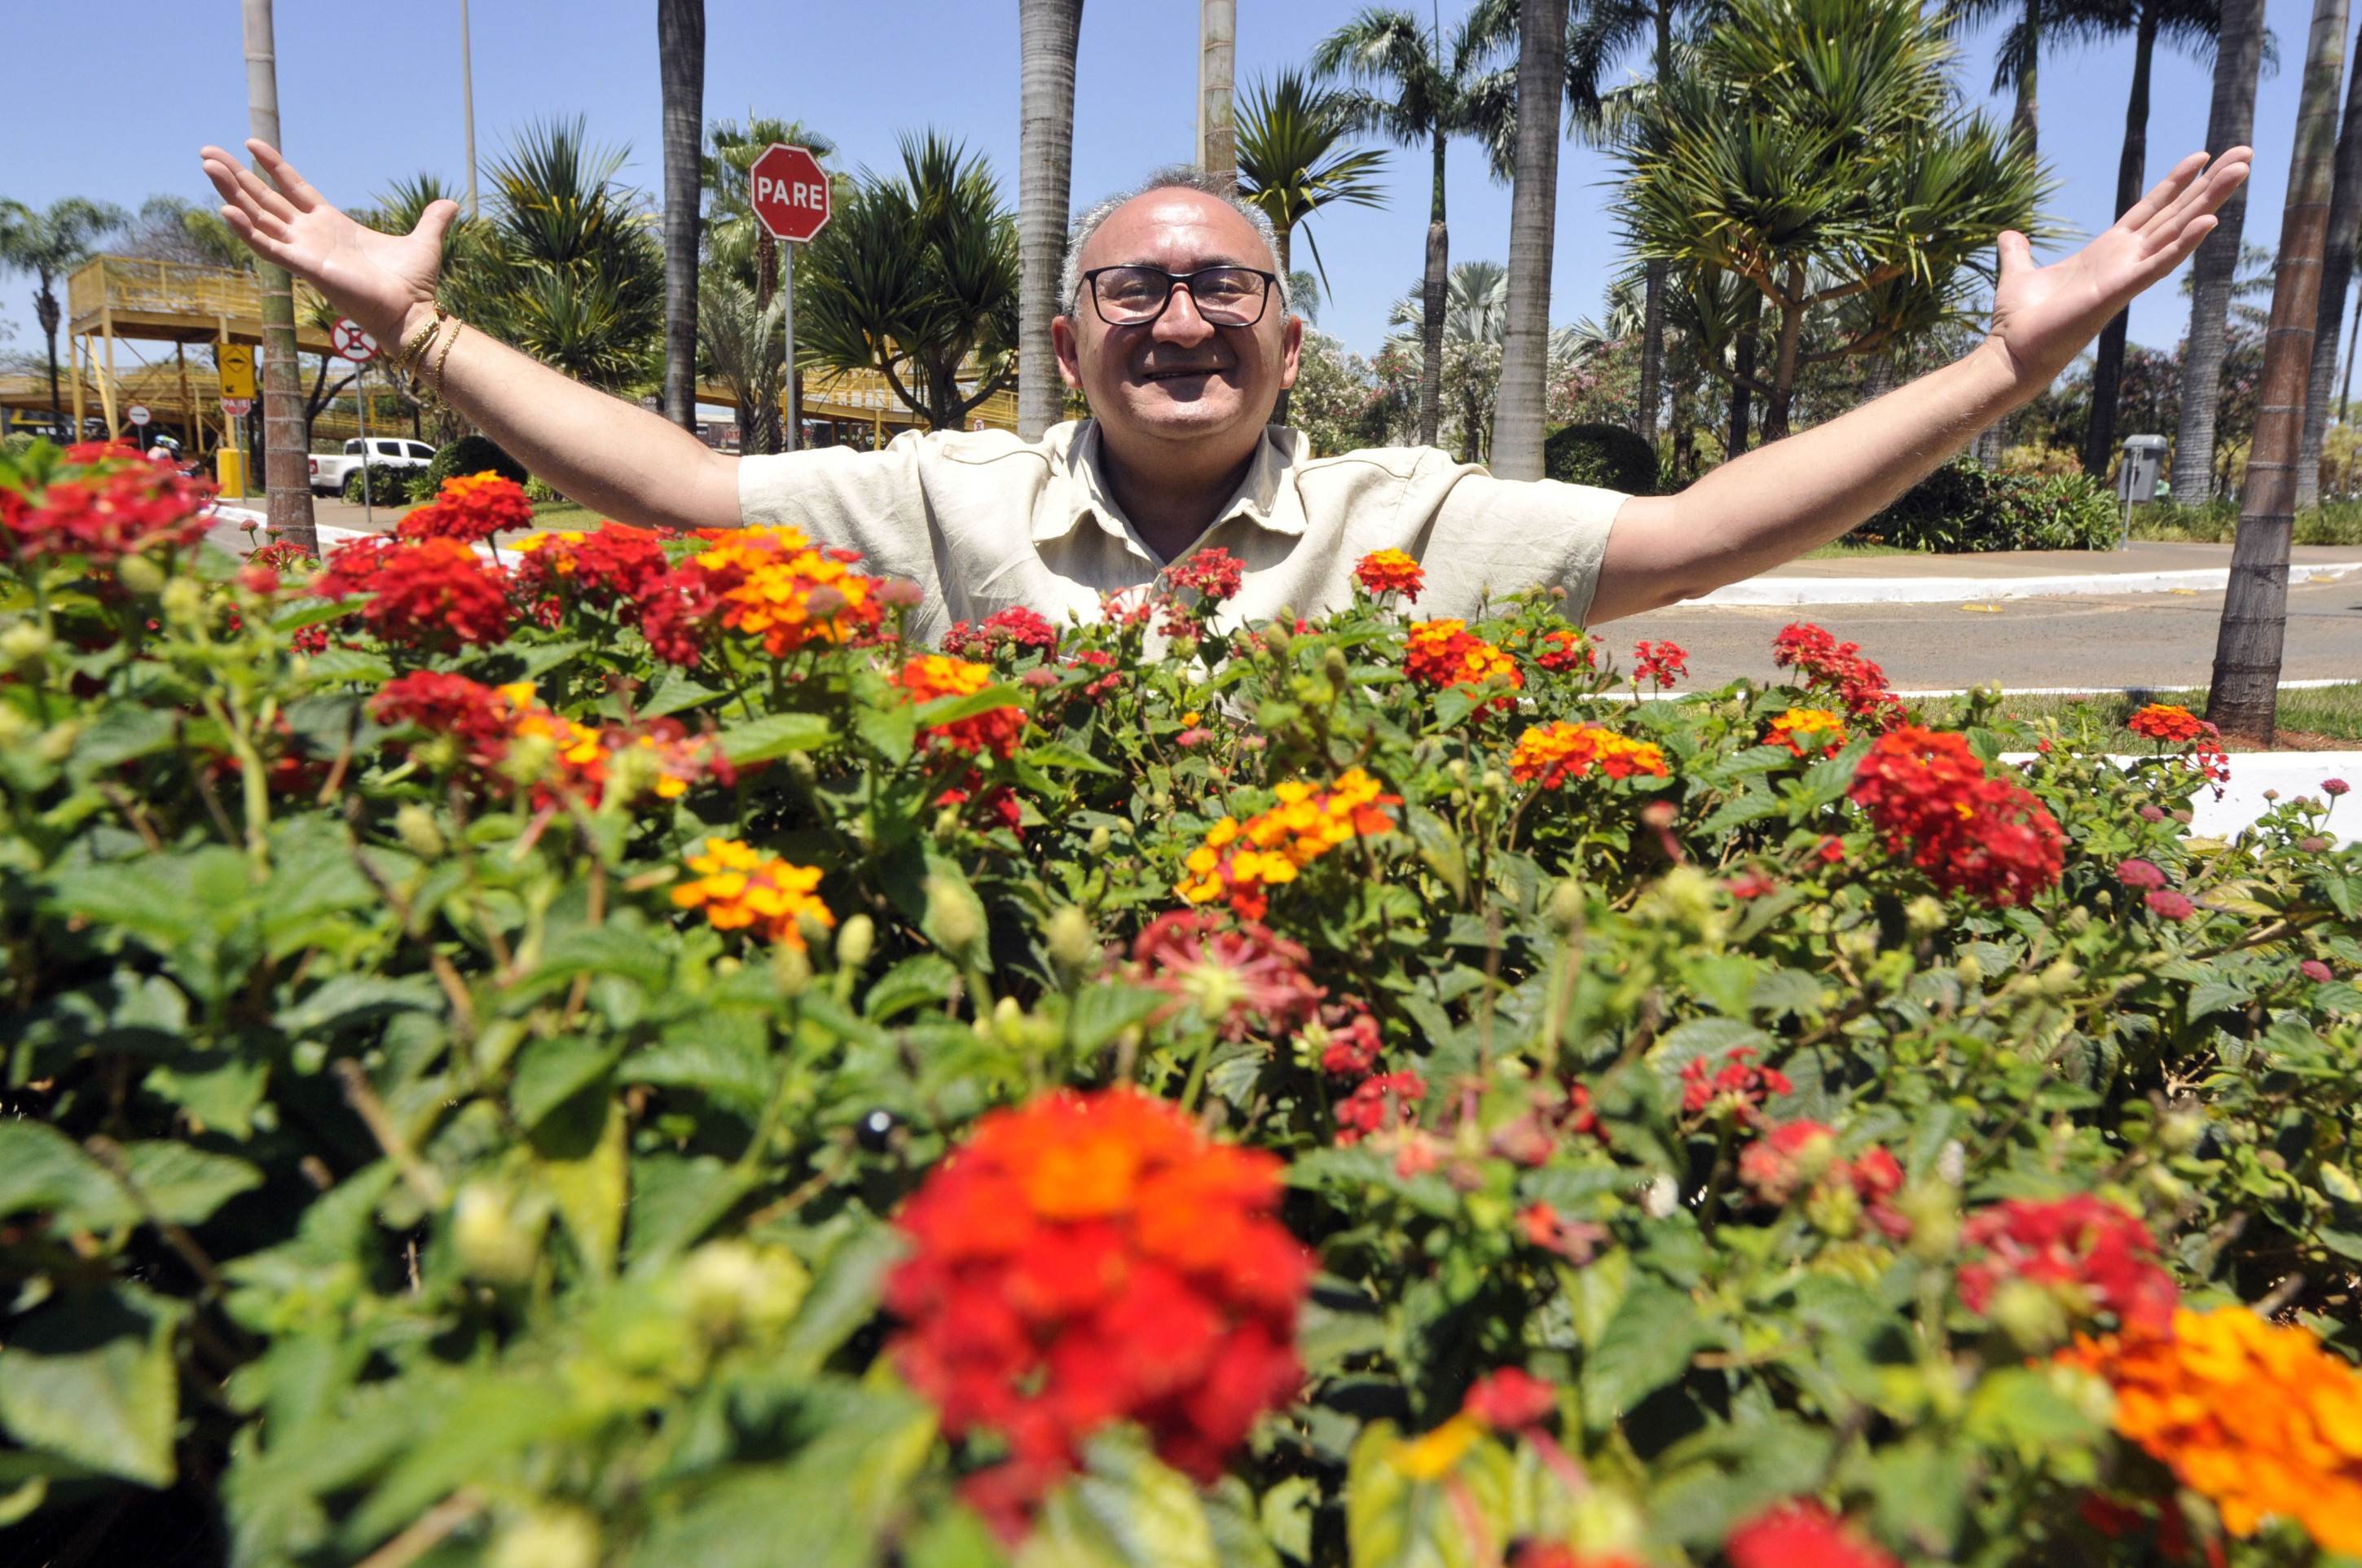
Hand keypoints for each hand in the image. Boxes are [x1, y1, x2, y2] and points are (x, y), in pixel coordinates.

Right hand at [199, 140, 457, 345]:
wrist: (413, 312)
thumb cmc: (413, 285)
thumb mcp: (424, 242)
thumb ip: (432, 220)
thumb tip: (450, 204)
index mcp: (332, 225)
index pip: (294, 189)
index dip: (274, 167)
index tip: (251, 143)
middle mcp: (311, 236)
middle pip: (265, 199)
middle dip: (236, 175)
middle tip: (206, 151)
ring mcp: (305, 250)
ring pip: (258, 216)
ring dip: (231, 192)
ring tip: (207, 165)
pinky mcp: (305, 266)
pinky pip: (267, 246)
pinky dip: (245, 229)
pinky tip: (224, 209)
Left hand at [1984, 146, 2252, 392]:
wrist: (2011, 353)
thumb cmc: (2020, 322)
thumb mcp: (2019, 275)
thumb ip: (2019, 254)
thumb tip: (2010, 236)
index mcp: (2107, 252)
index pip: (2150, 210)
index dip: (2176, 183)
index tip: (2202, 156)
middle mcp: (2125, 260)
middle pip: (2176, 213)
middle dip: (2209, 184)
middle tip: (2244, 154)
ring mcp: (2126, 275)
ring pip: (2178, 231)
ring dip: (2210, 201)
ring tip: (2241, 170)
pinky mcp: (2119, 291)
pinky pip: (2158, 265)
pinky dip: (2184, 244)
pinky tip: (2210, 221)